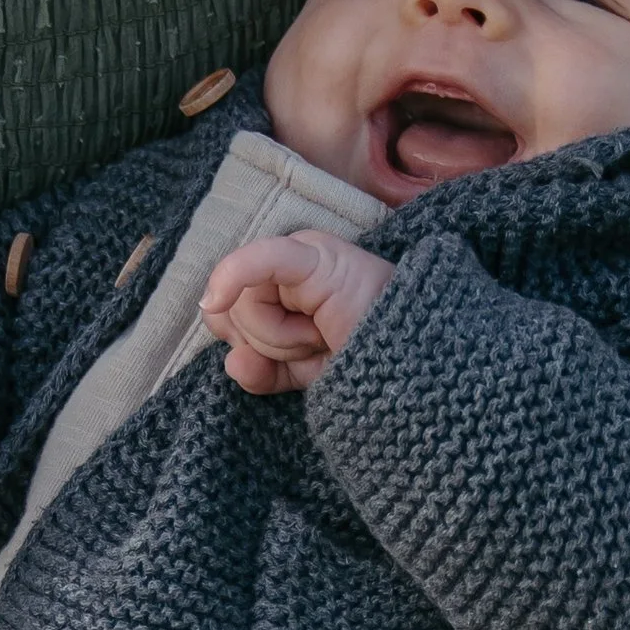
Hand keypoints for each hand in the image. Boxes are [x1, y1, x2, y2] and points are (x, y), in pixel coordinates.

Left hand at [201, 230, 394, 390]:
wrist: (415, 372)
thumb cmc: (368, 366)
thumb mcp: (304, 374)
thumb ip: (263, 372)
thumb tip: (232, 362)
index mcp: (289, 286)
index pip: (231, 309)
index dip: (242, 341)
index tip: (280, 363)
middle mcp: (292, 265)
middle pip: (234, 308)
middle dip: (265, 343)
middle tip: (314, 348)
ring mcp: (304, 255)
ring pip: (246, 302)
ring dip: (280, 339)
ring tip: (325, 339)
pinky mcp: (316, 257)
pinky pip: (257, 262)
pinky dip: (231, 277)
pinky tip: (214, 299)